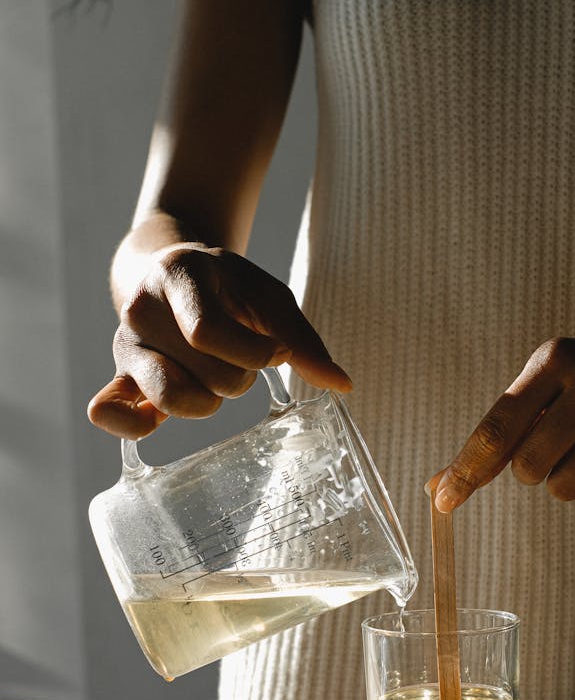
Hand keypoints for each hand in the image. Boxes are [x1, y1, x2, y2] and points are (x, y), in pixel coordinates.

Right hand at [88, 242, 350, 437]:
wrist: (173, 273)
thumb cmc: (229, 288)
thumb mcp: (268, 298)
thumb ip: (302, 340)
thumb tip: (342, 385)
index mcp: (178, 275)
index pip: (207, 332)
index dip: (252, 352)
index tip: (273, 350)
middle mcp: (140, 308)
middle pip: (202, 372)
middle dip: (238, 376)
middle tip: (239, 359)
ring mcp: (125, 345)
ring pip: (169, 397)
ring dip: (207, 400)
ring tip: (212, 379)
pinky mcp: (118, 377)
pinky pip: (108, 412)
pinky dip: (132, 426)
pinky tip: (160, 420)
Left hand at [433, 322, 574, 513]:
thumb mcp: (537, 388)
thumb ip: (493, 437)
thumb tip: (438, 489)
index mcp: (555, 360)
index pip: (498, 428)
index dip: (467, 470)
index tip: (443, 502)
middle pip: (529, 467)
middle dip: (531, 467)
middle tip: (556, 442)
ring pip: (565, 488)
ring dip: (567, 479)